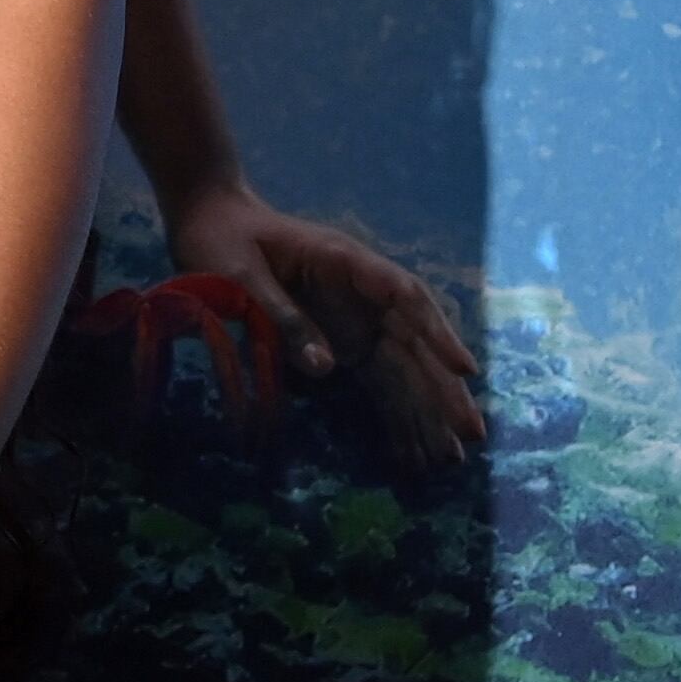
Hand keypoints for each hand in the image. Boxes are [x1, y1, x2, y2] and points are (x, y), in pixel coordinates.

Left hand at [161, 182, 486, 460]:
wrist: (208, 225)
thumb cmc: (223, 241)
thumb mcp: (242, 275)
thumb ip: (283, 317)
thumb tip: (326, 367)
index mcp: (347, 262)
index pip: (406, 297)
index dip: (438, 333)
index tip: (464, 370)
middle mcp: (363, 294)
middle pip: (415, 341)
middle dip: (443, 387)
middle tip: (471, 432)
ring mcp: (356, 321)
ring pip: (404, 367)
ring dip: (427, 409)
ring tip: (453, 456)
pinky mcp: (343, 343)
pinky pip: (377, 380)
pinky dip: (395, 413)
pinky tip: (413, 450)